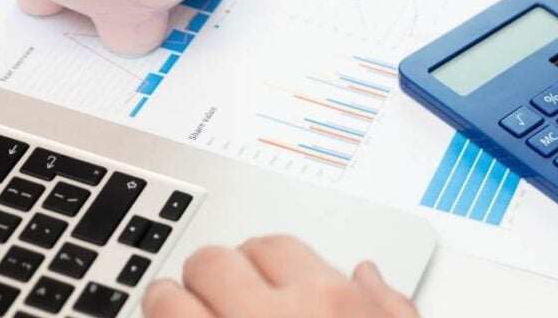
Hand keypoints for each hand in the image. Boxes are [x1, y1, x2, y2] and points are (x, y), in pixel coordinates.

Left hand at [142, 235, 418, 317]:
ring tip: (171, 309)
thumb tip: (368, 274)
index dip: (255, 259)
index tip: (251, 275)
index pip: (273, 247)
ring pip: (168, 300)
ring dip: (166, 302)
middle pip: (214, 262)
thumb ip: (391, 308)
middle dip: (206, 273)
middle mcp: (273, 317)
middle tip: (207, 292)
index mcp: (329, 302)